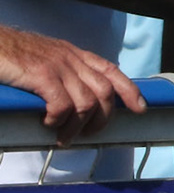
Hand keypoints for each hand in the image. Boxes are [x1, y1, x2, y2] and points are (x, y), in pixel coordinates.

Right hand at [0, 24, 144, 143]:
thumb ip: (65, 71)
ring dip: (77, 127)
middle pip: (104, 92)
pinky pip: (62, 104)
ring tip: (64, 138)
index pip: (111, 71)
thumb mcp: (47, 57)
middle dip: (102, 118)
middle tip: (87, 134)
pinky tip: (47, 123)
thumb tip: (76, 98)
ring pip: (86, 103)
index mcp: (75, 54)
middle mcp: (71, 59)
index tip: (140, 108)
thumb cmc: (13, 54)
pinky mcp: (41, 75)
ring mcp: (58, 66)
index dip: (129, 90)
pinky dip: (58, 119)